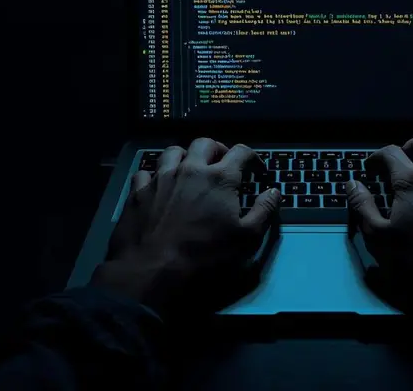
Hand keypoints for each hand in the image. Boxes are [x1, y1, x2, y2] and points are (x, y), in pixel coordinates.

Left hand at [93, 138, 280, 316]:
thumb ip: (264, 211)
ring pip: (173, 151)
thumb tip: (274, 192)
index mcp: (220, 178)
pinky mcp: (138, 191)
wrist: (153, 268)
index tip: (256, 171)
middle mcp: (190, 168)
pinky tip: (158, 185)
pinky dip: (154, 175)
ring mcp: (161, 177)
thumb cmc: (205, 254)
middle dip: (217, 150)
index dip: (253, 158)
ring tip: (189, 168)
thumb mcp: (246, 238)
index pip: (242, 151)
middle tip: (222, 164)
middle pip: (205, 143)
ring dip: (185, 156)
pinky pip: (146, 172)